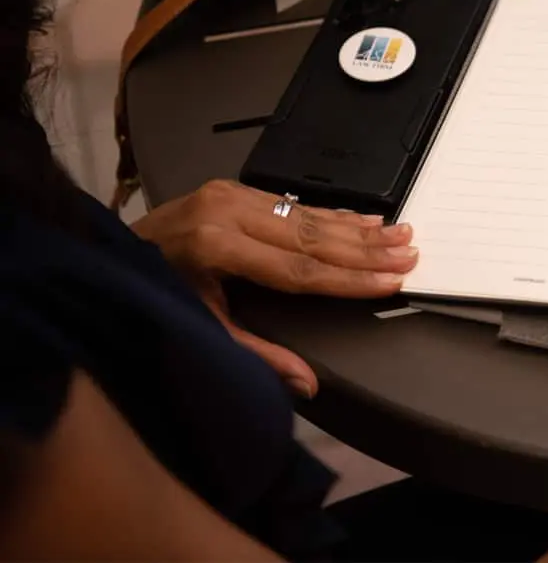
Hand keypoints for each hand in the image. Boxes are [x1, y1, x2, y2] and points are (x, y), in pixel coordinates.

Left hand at [131, 180, 417, 396]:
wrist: (109, 252)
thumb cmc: (152, 295)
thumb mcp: (200, 329)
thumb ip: (256, 354)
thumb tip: (307, 386)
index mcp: (216, 246)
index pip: (300, 270)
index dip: (350, 279)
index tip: (391, 282)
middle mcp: (227, 212)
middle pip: (312, 237)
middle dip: (367, 251)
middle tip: (411, 254)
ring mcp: (231, 195)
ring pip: (308, 217)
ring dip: (359, 230)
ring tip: (401, 236)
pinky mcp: (235, 189)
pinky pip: (294, 203)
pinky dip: (333, 214)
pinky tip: (365, 220)